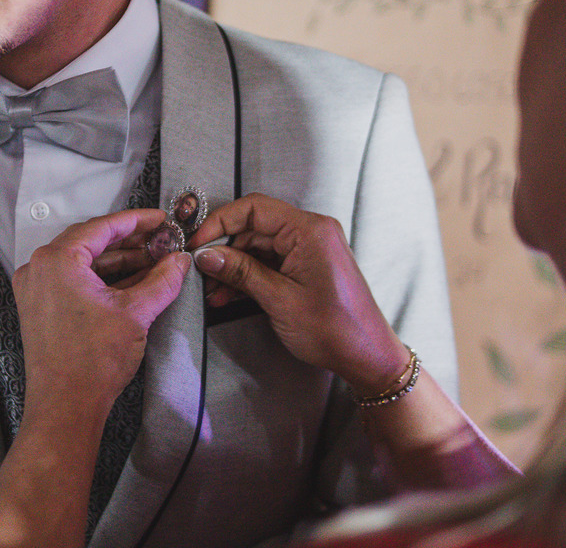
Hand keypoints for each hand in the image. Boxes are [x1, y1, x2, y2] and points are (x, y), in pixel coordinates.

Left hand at [11, 209, 189, 417]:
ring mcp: (37, 289)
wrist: (66, 406)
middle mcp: (39, 269)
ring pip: (84, 263)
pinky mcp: (41, 308)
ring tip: (154, 261)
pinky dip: (102, 280)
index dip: (137, 221)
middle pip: (91, 242)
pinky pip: (74, 281)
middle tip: (162, 241)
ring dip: (119, 261)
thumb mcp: (136, 313)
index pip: (102, 227)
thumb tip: (180, 261)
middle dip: (130, 242)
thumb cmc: (91, 361)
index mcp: (57, 260)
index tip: (161, 219)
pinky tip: (133, 282)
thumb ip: (162, 280)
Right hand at [189, 193, 407, 395]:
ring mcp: (308, 249)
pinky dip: (247, 276)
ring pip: (257, 247)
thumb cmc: (335, 329)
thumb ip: (241, 272)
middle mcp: (310, 232)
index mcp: (309, 230)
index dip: (220, 222)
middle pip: (253, 227)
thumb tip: (207, 255)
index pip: (254, 208)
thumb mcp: (279, 299)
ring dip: (232, 267)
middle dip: (223, 249)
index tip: (199, 243)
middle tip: (200, 271)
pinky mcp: (305, 266)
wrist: (366, 357)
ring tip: (212, 290)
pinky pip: (268, 262)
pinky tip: (228, 294)